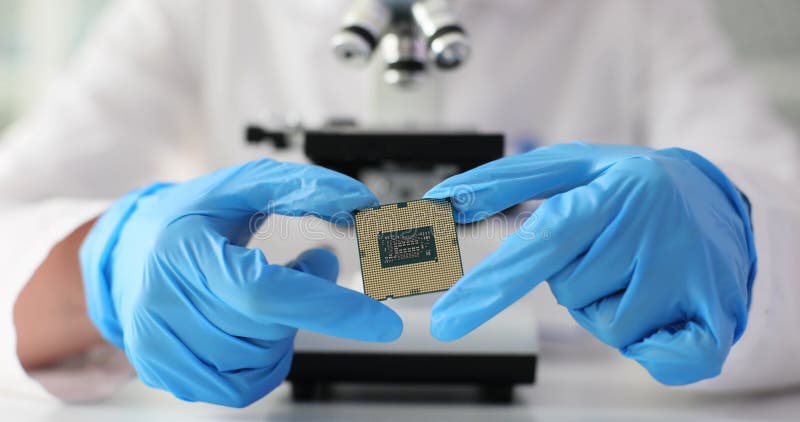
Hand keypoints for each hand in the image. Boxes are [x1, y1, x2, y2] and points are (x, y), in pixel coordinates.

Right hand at [80, 159, 401, 406]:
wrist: (128, 253)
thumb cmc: (189, 217)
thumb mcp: (242, 187)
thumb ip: (303, 189)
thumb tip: (361, 202)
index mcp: (182, 252)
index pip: (263, 293)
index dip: (327, 308)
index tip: (381, 322)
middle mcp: (161, 304)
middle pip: (265, 329)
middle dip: (303, 306)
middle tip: (303, 271)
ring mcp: (157, 345)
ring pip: (256, 363)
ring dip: (280, 332)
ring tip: (262, 294)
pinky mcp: (163, 372)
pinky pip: (238, 387)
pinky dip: (261, 362)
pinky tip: (250, 328)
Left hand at [424, 142, 755, 384]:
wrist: (718, 196)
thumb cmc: (630, 182)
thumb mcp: (572, 164)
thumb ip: (503, 181)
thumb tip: (440, 199)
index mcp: (611, 191)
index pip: (542, 243)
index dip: (491, 285)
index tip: (446, 322)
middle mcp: (652, 231)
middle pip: (570, 292)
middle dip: (577, 277)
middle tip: (608, 243)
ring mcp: (690, 275)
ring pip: (608, 325)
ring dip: (611, 304)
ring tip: (638, 265)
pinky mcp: (720, 314)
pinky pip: (666, 359)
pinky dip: (657, 346)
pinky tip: (669, 307)